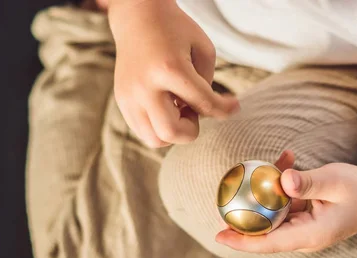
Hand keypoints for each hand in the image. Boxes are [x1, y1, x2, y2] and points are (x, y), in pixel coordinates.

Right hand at [108, 0, 238, 146]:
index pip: (204, 104)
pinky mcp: (122, 101)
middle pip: (171, 132)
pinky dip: (159, 128)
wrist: (137, 18)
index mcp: (170, 69)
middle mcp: (145, 86)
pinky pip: (143, 131)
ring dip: (173, 132)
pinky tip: (166, 107)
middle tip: (192, 108)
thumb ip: (208, 86)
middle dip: (191, 129)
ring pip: (155, 139)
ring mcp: (129, 96)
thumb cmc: (176, 32)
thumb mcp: (203, 49)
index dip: (224, 110)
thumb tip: (205, 115)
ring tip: (178, 109)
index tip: (234, 106)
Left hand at [215, 151, 356, 252]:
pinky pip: (286, 203)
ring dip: (268, 190)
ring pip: (274, 213)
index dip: (242, 240)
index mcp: (312, 235)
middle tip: (223, 195)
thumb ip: (308, 183)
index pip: (270, 243)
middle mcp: (305, 236)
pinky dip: (283, 184)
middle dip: (244, 214)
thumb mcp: (336, 181)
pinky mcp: (306, 217)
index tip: (218, 235)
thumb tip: (282, 181)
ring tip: (273, 161)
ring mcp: (305, 227)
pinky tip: (288, 157)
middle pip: (265, 230)